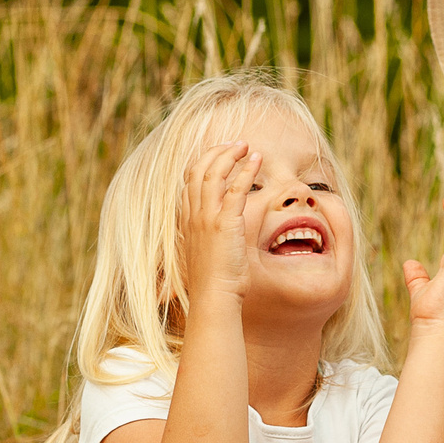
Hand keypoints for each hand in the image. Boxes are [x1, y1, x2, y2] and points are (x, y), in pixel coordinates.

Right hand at [179, 140, 257, 307]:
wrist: (213, 298)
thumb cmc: (212, 283)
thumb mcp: (205, 255)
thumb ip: (208, 239)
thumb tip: (218, 234)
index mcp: (187, 221)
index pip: (189, 182)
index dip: (203, 163)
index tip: (220, 154)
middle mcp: (193, 215)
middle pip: (199, 170)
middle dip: (216, 152)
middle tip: (235, 144)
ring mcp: (207, 218)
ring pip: (214, 173)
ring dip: (230, 154)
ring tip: (246, 146)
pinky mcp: (225, 223)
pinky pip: (235, 188)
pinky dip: (246, 171)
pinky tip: (256, 160)